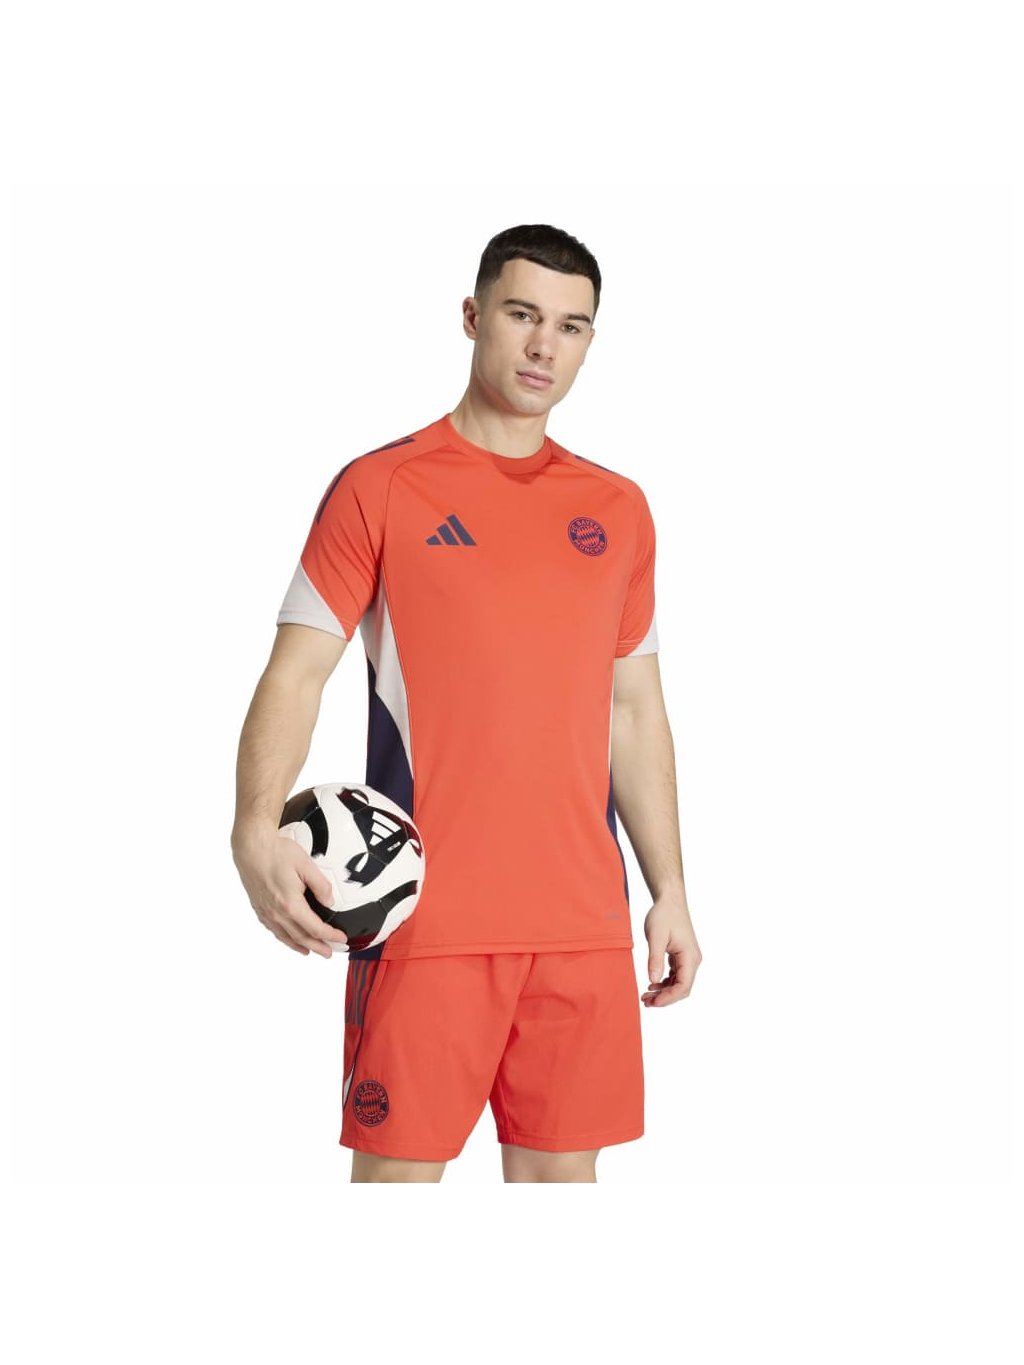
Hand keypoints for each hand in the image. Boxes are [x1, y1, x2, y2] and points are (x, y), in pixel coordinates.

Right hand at [232, 826, 347, 958]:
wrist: (251, 848)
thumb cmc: (276, 853)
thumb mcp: (306, 865)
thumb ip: (321, 885)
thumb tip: (330, 901)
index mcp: (291, 904)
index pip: (315, 928)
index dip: (330, 935)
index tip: (340, 938)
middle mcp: (277, 913)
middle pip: (301, 937)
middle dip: (318, 946)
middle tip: (329, 953)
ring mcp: (267, 913)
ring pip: (286, 937)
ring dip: (301, 946)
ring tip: (311, 951)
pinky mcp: (259, 909)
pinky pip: (274, 930)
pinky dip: (285, 939)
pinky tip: (289, 939)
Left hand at [642, 895, 700, 1006]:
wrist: (670, 901)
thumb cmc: (663, 915)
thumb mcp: (656, 937)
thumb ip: (655, 959)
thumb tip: (653, 980)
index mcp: (690, 956)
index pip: (683, 986)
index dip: (668, 998)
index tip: (652, 1002)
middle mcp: (693, 960)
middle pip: (682, 988)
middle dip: (665, 998)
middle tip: (645, 1001)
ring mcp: (688, 959)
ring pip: (679, 984)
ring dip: (664, 992)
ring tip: (646, 996)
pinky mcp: (682, 957)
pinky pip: (676, 976)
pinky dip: (665, 983)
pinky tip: (652, 984)